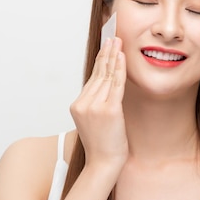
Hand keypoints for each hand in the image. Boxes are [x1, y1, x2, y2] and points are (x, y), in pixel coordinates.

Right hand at [70, 37, 127, 168]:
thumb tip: (106, 85)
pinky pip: (116, 85)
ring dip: (113, 57)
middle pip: (98, 73)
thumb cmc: (102, 145)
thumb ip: (96, 103)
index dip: (100, 60)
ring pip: (107, 76)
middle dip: (106, 53)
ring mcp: (95, 107)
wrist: (103, 164)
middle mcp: (83, 103)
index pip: (92, 78)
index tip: (105, 46)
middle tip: (112, 36)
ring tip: (117, 41)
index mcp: (77, 105)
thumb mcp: (94, 121)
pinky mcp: (109, 110)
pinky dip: (120, 69)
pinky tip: (122, 57)